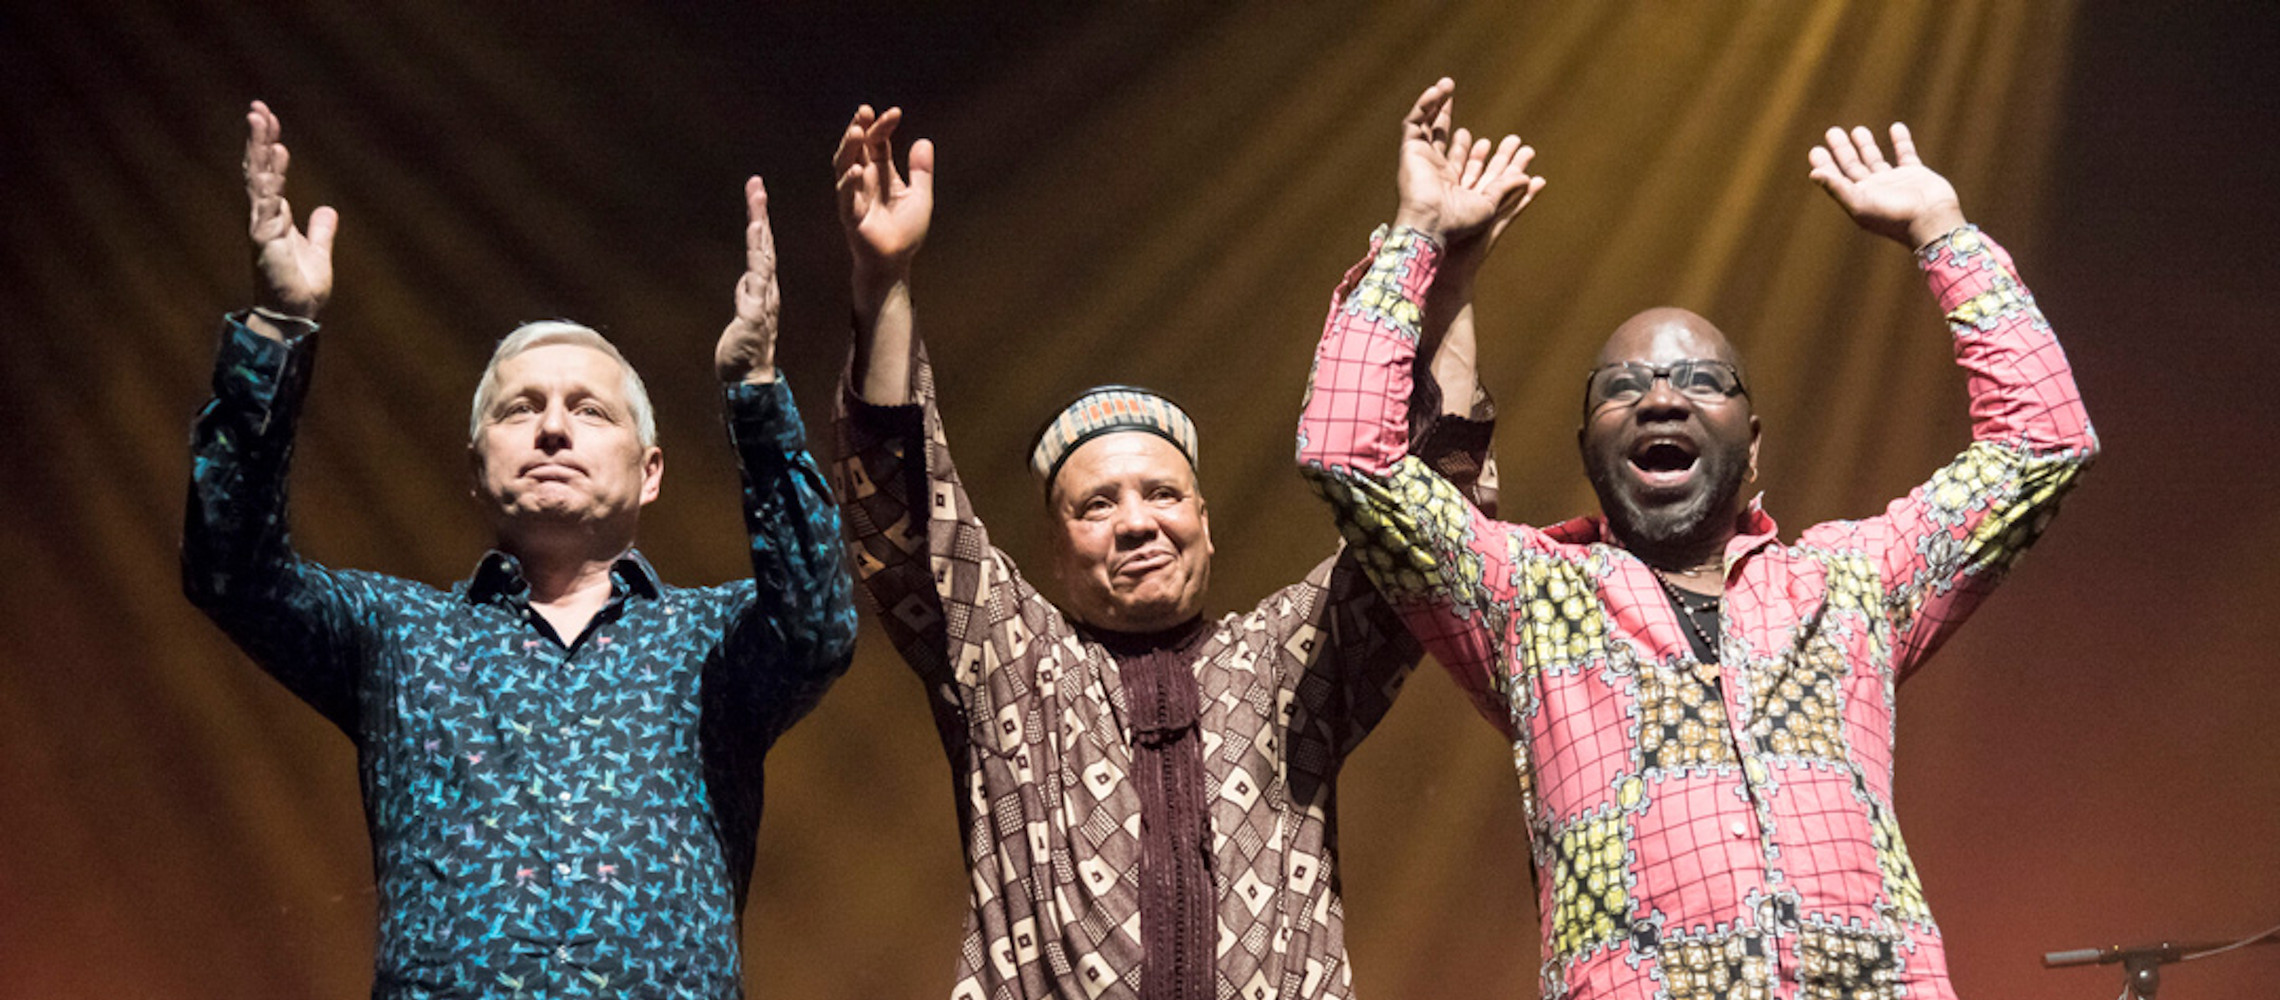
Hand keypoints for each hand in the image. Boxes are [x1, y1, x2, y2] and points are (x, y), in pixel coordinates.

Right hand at [244, 100, 337, 319]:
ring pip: (258, 179)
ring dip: (259, 148)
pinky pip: (268, 203)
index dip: (268, 146)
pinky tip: (273, 157)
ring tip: (260, 119)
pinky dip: (271, 180)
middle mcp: (264, 216)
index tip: (270, 120)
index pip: (269, 174)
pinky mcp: (266, 238)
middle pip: (258, 168)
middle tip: (257, 107)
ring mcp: (262, 225)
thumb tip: (327, 210)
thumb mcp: (318, 251)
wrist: (295, 315)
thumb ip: (321, 230)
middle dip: (258, 138)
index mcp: (275, 216)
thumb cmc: (301, 287)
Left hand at [716, 176, 778, 383]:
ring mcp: (762, 301)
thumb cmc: (744, 352)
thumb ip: (746, 296)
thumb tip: (746, 280)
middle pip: (763, 245)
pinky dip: (757, 256)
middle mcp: (767, 290)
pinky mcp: (754, 314)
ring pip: (761, 256)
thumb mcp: (741, 317)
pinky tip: (756, 237)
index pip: (761, 250)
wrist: (748, 382)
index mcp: (763, 290)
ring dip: (759, 227)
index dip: (759, 222)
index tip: (756, 195)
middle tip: (756, 184)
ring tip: (757, 201)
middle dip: (759, 213)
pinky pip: (756, 280)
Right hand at [833, 105, 933, 291]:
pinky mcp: (851, 216)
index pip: (878, 143)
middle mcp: (864, 180)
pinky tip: (857, 169)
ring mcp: (854, 196)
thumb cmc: (904, 233)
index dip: (883, 127)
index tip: (895, 113)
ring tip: (856, 131)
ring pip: (845, 166)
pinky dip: (850, 182)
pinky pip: (846, 196)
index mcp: (880, 173)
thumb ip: (921, 171)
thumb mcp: (920, 197)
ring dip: (849, 148)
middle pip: (857, 148)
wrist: (894, 264)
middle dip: (859, 128)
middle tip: (864, 110)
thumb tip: (924, 141)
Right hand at [1392, 78, 1544, 253]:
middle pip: (1442, 136)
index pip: (1467, 159)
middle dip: (1446, 115)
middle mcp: (1435, 171)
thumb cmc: (1460, 222)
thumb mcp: (1490, 204)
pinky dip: (1423, 106)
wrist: (1433, 223)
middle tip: (1455, 94)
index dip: (1481, 150)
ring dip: (1434, 105)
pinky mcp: (1410, 151)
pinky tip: (1437, 91)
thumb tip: (1528, 177)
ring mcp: (1421, 160)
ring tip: (1447, 84)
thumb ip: (1506, 188)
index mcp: (1453, 185)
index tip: (1505, 140)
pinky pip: (1414, 123)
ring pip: (1426, 126)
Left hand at [1807, 123, 1966, 249]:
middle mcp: (1874, 190)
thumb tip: (1814, 174)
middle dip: (1843, 149)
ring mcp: (1895, 182)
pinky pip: (1906, 154)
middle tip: (1832, 131)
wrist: (1931, 221)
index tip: (1816, 149)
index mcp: (1858, 197)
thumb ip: (1837, 188)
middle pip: (1854, 166)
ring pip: (1876, 159)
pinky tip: (1896, 127)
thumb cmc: (1893, 217)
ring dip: (1866, 145)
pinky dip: (1901, 141)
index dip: (1825, 164)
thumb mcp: (1860, 203)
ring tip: (1857, 129)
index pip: (1837, 178)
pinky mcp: (1915, 175)